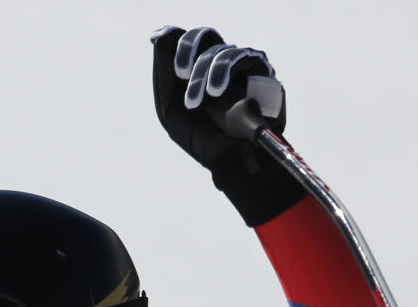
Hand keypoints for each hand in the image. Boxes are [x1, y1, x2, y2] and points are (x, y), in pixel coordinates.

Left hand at [151, 26, 302, 225]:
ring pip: (218, 50)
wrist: (233, 160)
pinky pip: (238, 57)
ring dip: (201, 75)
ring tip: (195, 103)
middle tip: (180, 72)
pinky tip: (214, 94)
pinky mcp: (260, 69)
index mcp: (199, 72)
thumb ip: (163, 77)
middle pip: (205, 36)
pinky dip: (220, 73)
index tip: (157, 35)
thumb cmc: (202, 139)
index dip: (173, 36)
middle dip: (186, 49)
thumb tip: (158, 37)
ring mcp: (242, 65)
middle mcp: (221, 64)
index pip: (189, 44)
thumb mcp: (172, 111)